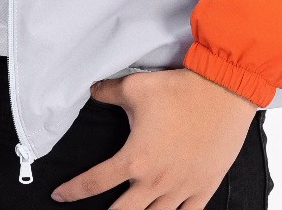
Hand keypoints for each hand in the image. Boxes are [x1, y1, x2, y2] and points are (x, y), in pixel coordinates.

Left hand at [51, 67, 258, 209]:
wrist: (222, 92)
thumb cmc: (179, 90)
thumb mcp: (135, 87)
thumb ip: (108, 92)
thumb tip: (93, 92)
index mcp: (135, 159)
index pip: (94, 182)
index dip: (73, 190)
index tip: (59, 195)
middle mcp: (155, 181)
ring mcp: (181, 189)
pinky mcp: (203, 188)